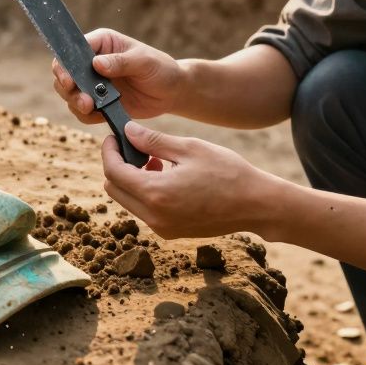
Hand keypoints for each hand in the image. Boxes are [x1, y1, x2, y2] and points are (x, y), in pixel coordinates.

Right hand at [52, 29, 184, 123]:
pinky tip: (99, 115)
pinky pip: (82, 112)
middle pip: (64, 73)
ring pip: (69, 93)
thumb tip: (96, 63)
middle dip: (68, 88)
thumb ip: (120, 61)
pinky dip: (86, 116)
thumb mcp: (144, 61)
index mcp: (101, 43)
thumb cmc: (161, 69)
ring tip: (91, 108)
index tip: (69, 79)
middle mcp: (92, 62)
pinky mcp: (98, 103)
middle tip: (84, 100)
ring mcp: (94, 84)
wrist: (172, 92)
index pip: (73, 50)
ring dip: (75, 103)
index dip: (65, 64)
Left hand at [100, 122, 279, 238]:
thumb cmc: (227, 172)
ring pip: (128, 201)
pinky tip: (169, 177)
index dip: (109, 151)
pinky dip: (146, 193)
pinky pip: (145, 211)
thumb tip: (127, 132)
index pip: (113, 172)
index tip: (114, 137)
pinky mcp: (171, 232)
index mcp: (155, 193)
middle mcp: (153, 216)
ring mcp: (162, 228)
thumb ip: (153, 141)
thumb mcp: (189, 148)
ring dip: (133, 180)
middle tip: (137, 147)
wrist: (256, 205)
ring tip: (158, 161)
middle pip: (114, 189)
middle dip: (118, 166)